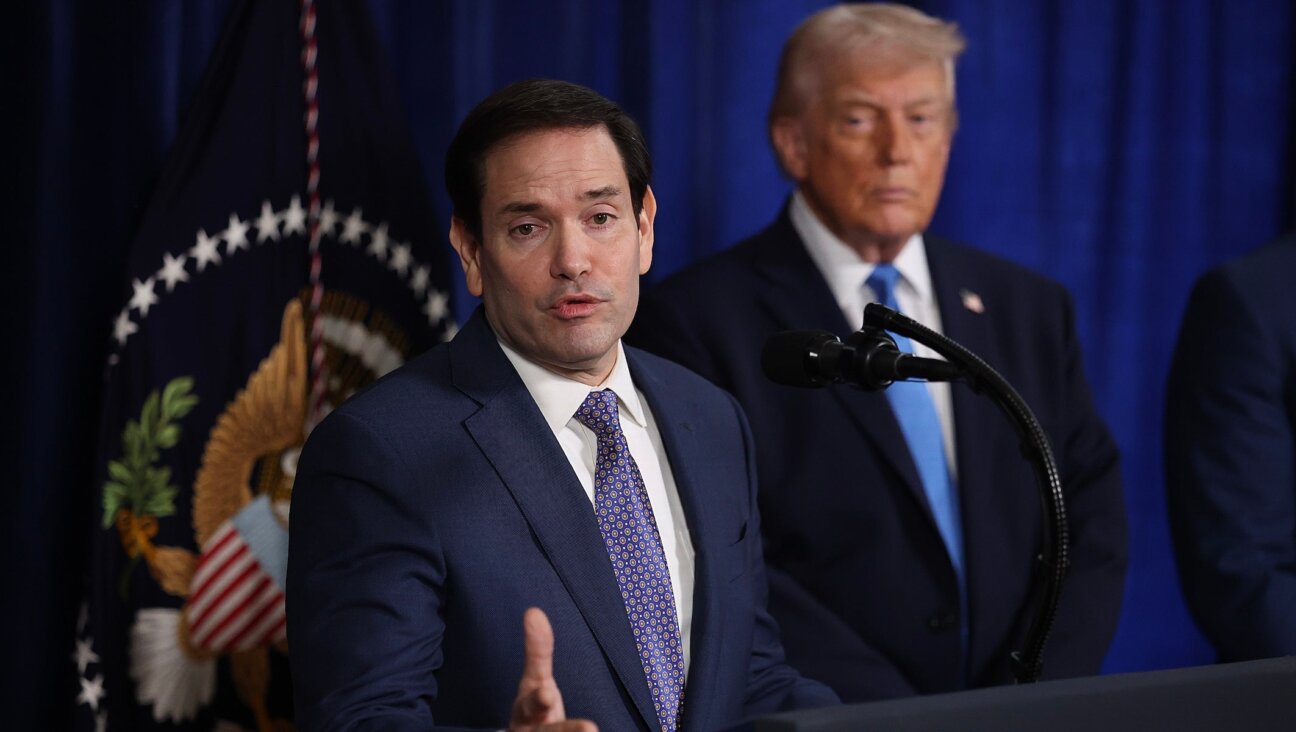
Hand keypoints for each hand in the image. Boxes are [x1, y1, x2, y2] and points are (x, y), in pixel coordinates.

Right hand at [509, 607, 597, 731]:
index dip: (538, 701)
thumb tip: (533, 612)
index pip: (529, 706)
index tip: (547, 694)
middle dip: (566, 731)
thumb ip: (538, 651)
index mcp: (526, 714)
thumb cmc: (536, 715)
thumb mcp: (535, 683)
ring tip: (595, 731)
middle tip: (590, 730)